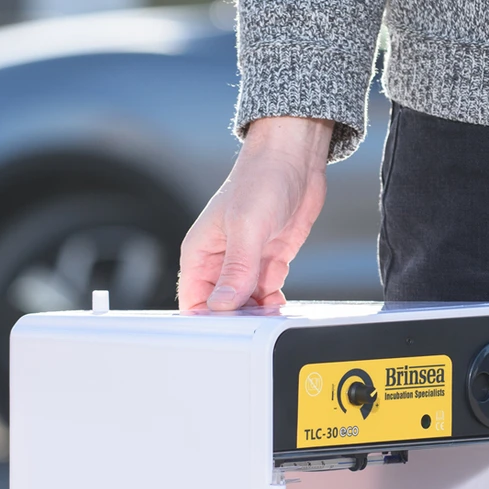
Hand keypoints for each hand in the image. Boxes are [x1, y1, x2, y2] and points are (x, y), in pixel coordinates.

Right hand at [178, 115, 332, 310]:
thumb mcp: (246, 227)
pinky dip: (272, 302)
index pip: (193, 301)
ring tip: (271, 310)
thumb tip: (223, 304)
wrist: (295, 159)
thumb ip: (236, 269)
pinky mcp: (268, 261)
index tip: (229, 329)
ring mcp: (245, 262)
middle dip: (238, 319)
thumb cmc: (261, 179)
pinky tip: (279, 300)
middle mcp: (219, 261)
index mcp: (200, 253)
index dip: (208, 320)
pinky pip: (265, 293)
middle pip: (220, 307)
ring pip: (245, 304)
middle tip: (257, 322)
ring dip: (258, 312)